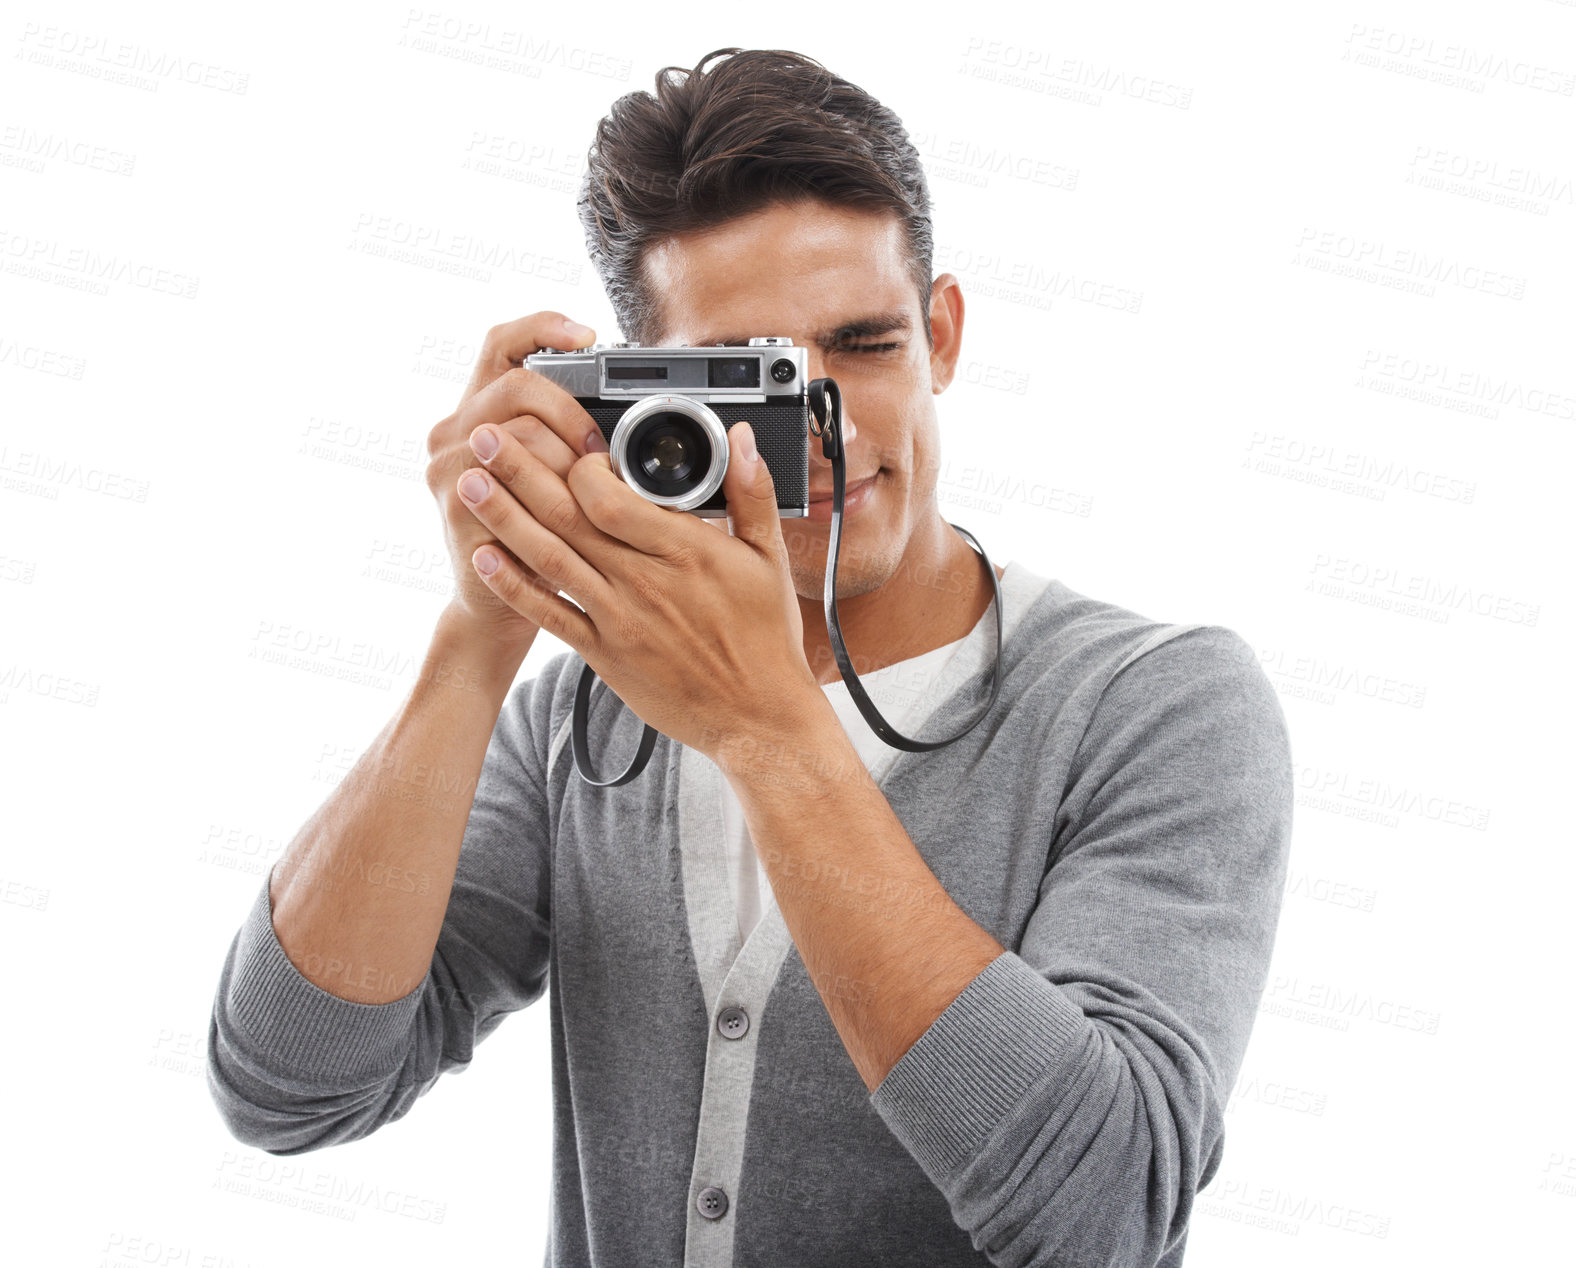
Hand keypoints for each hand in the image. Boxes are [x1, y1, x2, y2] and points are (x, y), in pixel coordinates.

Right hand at [425, 312, 602, 655]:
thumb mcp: (560, 480)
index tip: (586, 334)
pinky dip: (548, 495)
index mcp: (483, 409)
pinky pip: (507, 484)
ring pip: (515, 433)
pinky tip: (574, 513)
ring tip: (591, 490)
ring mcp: (448, 465)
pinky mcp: (454, 503)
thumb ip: (578, 440)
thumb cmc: (544, 538)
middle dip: (570, 412)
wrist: (500, 605)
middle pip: (515, 384)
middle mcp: (456, 429)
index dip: (542, 327)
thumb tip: (640, 413)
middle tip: (600, 452)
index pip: (503, 344)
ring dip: (564, 460)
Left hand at [455, 415, 823, 758]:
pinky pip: (551, 615)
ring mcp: (620, 620)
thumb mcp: (769, 559)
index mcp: (686, 551)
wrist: (758, 718)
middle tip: (486, 436)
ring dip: (504, 518)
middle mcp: (645, 582)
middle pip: (568, 517)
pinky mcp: (605, 654)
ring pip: (550, 559)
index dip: (580, 465)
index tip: (571, 446)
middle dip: (522, 471)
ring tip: (469, 482)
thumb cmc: (766, 639)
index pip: (611, 497)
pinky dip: (514, 587)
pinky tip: (484, 558)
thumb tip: (741, 440)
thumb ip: (751, 494)